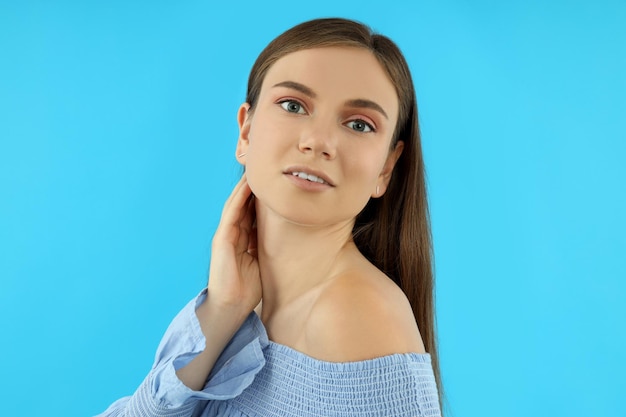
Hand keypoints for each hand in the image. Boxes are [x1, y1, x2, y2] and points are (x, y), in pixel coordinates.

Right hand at [206, 175, 260, 315]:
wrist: (231, 307)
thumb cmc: (248, 289)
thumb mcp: (262, 261)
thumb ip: (267, 246)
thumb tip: (288, 234)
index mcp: (242, 239)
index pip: (252, 213)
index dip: (261, 197)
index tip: (274, 183)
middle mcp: (233, 234)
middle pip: (244, 204)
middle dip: (253, 188)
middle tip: (265, 169)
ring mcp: (225, 235)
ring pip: (236, 204)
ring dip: (244, 187)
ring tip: (255, 171)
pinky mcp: (221, 240)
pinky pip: (231, 214)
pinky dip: (238, 199)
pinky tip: (246, 187)